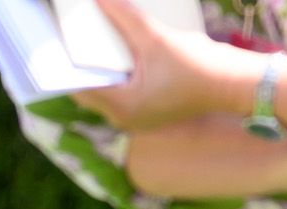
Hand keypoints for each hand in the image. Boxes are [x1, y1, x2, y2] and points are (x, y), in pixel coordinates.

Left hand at [76, 0, 251, 129]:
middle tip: (63, 32)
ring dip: (93, 67)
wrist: (234, 84)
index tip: (52, 36)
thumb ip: (121, 13)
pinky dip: (112, 71)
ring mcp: (139, 116)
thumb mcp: (153, 36)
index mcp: (123, 108)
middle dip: (75, 62)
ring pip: (103, 90)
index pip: (78, 86)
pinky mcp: (150, 108)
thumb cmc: (198, 67)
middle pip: (87, 88)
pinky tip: (109, 48)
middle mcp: (127, 118)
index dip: (62, 61)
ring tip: (82, 38)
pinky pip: (120, 89)